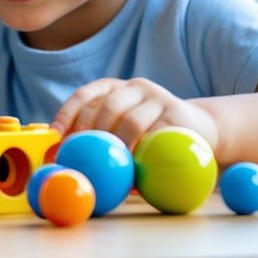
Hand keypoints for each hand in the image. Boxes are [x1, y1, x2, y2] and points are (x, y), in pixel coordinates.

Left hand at [51, 77, 219, 151]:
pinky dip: (142, 155)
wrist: (202, 128)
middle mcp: (136, 87)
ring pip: (131, 121)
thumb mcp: (123, 127)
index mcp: (116, 88)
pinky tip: (136, 170)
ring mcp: (159, 98)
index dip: (67, 113)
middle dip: (91, 133)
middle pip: (107, 106)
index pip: (85, 94)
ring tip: (111, 166)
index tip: (55, 135)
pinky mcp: (178, 115)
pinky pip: (156, 136)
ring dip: (118, 147)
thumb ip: (99, 135)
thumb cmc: (151, 133)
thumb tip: (60, 158)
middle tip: (83, 157)